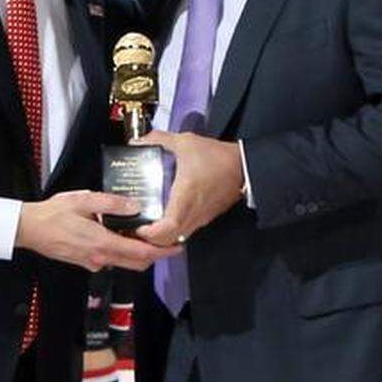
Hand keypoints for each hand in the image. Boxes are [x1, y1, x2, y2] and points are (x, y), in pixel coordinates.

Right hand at [15, 190, 175, 272]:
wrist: (29, 228)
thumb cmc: (54, 213)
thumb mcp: (84, 199)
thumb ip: (111, 203)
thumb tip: (135, 206)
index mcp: (103, 244)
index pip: (141, 254)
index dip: (162, 252)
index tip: (178, 246)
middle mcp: (101, 258)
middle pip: (137, 263)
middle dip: (155, 254)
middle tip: (169, 240)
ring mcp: (92, 262)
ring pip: (124, 262)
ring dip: (138, 252)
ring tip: (147, 233)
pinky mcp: (86, 261)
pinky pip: (111, 259)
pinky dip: (123, 251)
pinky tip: (122, 233)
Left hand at [131, 131, 243, 246]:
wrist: (245, 166)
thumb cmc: (215, 157)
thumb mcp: (185, 142)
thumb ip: (158, 140)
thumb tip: (137, 142)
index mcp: (185, 198)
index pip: (167, 229)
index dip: (150, 233)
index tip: (138, 225)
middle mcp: (193, 214)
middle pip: (169, 241)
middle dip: (151, 238)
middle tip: (138, 224)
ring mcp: (201, 218)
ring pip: (177, 238)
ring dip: (162, 235)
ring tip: (148, 220)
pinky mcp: (206, 217)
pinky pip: (186, 230)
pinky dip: (173, 229)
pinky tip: (166, 212)